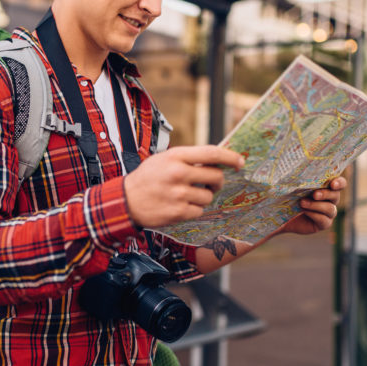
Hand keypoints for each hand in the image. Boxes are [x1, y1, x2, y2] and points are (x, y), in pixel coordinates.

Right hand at [123, 145, 244, 227]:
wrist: (126, 200)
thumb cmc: (148, 177)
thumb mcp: (164, 159)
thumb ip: (188, 158)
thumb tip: (218, 160)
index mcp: (176, 156)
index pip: (212, 153)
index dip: (230, 157)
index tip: (240, 162)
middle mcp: (178, 173)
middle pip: (216, 177)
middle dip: (217, 182)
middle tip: (211, 184)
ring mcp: (179, 194)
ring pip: (209, 197)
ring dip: (203, 197)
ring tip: (188, 196)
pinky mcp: (178, 212)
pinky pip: (199, 211)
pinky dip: (194, 210)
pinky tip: (181, 206)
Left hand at [276, 177, 346, 235]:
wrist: (281, 215)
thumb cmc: (288, 195)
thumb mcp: (293, 185)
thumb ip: (300, 178)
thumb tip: (297, 164)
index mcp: (327, 187)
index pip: (340, 183)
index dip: (339, 183)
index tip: (333, 184)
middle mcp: (330, 199)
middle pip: (336, 195)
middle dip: (326, 194)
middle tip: (314, 194)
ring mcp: (328, 213)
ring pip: (330, 209)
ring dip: (316, 205)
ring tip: (302, 203)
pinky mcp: (324, 223)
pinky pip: (324, 220)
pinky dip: (314, 215)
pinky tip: (304, 211)